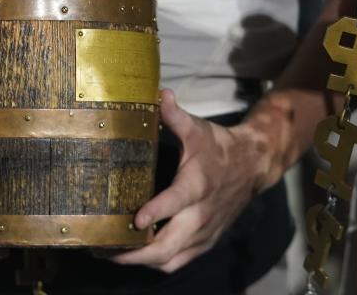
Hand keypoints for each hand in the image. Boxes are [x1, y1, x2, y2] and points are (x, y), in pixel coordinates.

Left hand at [110, 90, 263, 272]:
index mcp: (197, 184)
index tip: (135, 219)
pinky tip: (133, 256)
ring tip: (110, 255)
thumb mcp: (197, 128)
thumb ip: (175, 115)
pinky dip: (154, 263)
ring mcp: (203, 232)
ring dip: (140, 261)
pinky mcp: (204, 242)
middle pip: (169, 244)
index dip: (157, 212)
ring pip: (170, 259)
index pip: (177, 201)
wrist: (251, 167)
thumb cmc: (218, 147)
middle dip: (136, 252)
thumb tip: (160, 95)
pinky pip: (177, 261)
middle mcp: (200, 214)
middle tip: (104, 248)